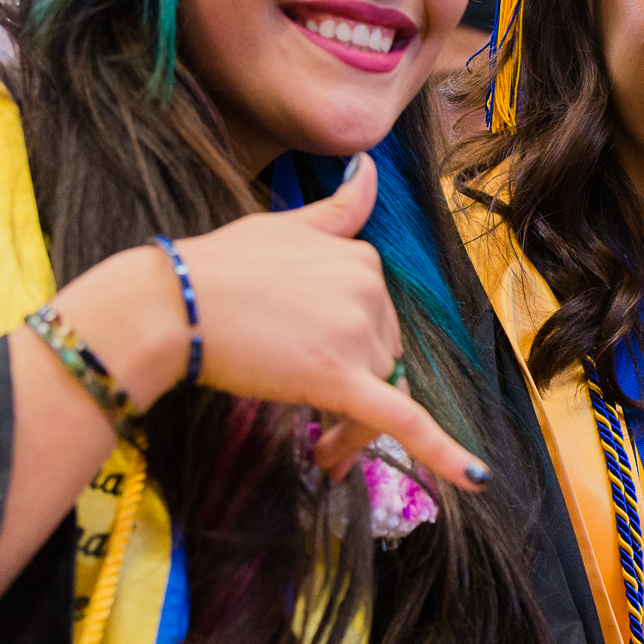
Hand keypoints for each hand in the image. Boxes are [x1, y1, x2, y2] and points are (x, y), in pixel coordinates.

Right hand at [54, 154, 488, 491]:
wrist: (167, 304)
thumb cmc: (214, 267)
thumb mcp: (284, 225)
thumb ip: (338, 208)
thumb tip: (367, 165)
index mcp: (362, 260)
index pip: (378, 322)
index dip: (354, 357)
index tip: (317, 380)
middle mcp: (369, 291)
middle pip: (383, 361)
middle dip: (355, 400)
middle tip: (318, 439)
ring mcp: (356, 333)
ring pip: (382, 396)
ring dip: (354, 433)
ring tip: (321, 457)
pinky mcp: (338, 378)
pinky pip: (401, 418)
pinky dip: (442, 451)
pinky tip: (475, 478)